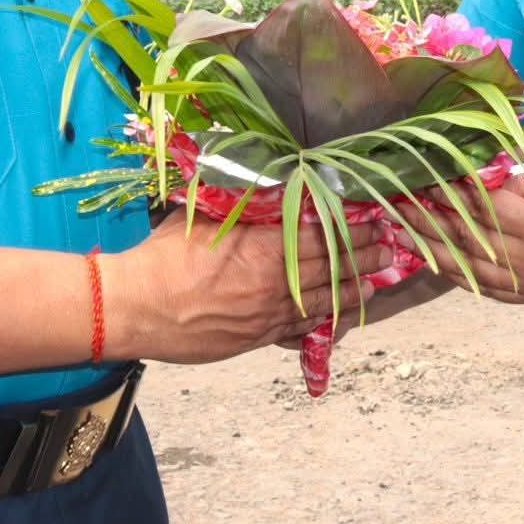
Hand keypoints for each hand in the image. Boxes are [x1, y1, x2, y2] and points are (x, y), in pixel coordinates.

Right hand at [108, 210, 389, 364]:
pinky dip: (323, 319)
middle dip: (364, 257)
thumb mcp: (204, 216)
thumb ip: (241, 205)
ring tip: (376, 280)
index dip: (352, 226)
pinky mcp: (255, 339)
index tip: (374, 217)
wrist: (134, 308)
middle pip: (332, 268)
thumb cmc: (162, 257)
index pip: (322, 234)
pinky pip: (299, 329)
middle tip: (390, 247)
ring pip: (323, 301)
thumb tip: (265, 184)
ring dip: (354, 289)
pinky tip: (338, 315)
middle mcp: (275, 284)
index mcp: (265, 249)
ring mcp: (267, 316)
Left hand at [405, 168, 523, 305]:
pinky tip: (436, 260)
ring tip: (401, 227)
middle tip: (392, 197)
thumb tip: (488, 172)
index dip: (443, 188)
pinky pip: (485, 287)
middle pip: (463, 235)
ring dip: (430, 245)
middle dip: (424, 215)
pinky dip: (455, 273)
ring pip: (466, 265)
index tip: (417, 171)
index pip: (477, 203)